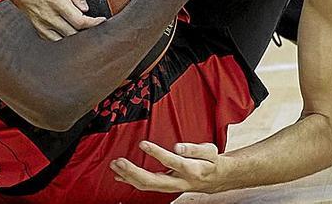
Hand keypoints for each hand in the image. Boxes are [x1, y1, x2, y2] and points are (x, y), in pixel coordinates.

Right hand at [3, 0, 104, 40]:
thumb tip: (85, 8)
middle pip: (73, 33)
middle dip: (87, 31)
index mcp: (56, 1)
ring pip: (64, 40)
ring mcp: (41, 24)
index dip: (93, 23)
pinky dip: (64, 39)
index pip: (79, 20)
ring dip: (76, 37)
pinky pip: (54, 40)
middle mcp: (48, 15)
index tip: (101, 21)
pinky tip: (71, 33)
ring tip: (85, 30)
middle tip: (95, 26)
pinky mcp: (37, 29)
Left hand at [110, 141, 230, 193]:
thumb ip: (194, 149)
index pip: (172, 162)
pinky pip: (146, 186)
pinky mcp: (165, 187)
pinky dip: (131, 181)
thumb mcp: (210, 151)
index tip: (142, 144)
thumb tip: (178, 147)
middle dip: (134, 172)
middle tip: (119, 162)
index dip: (157, 153)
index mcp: (191, 170)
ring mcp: (171, 186)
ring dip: (129, 177)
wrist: (215, 179)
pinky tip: (120, 175)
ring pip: (147, 186)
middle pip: (154, 181)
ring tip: (115, 165)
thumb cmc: (210, 162)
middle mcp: (179, 181)